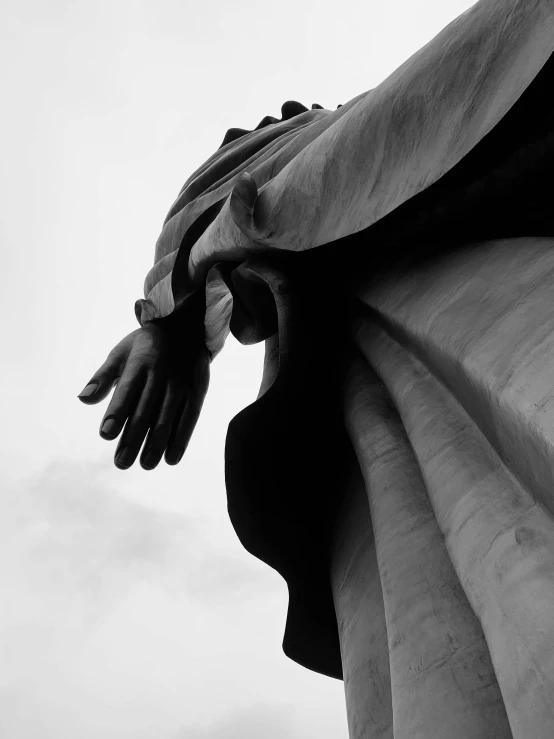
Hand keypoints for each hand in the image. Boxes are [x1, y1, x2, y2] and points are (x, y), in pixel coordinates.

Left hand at [77, 323, 208, 469]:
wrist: (185, 327)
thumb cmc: (145, 346)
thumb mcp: (121, 353)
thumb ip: (102, 377)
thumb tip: (82, 400)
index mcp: (138, 364)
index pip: (126, 392)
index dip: (116, 413)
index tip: (106, 435)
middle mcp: (160, 375)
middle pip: (145, 411)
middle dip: (133, 439)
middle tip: (122, 464)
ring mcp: (180, 384)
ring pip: (167, 419)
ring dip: (156, 445)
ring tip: (145, 464)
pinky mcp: (197, 391)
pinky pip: (189, 419)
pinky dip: (180, 440)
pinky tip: (171, 459)